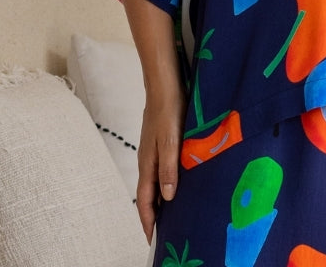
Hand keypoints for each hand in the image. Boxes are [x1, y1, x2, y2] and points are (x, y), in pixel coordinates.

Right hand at [136, 80, 185, 242]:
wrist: (164, 83)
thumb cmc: (168, 109)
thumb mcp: (170, 140)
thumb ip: (168, 167)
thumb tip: (167, 197)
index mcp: (147, 163)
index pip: (145, 200)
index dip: (148, 220)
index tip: (153, 240)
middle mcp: (148, 160)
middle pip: (149, 194)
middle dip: (154, 214)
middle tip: (165, 232)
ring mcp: (154, 150)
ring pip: (156, 181)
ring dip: (162, 199)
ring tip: (174, 213)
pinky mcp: (162, 141)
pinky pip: (163, 168)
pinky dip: (168, 181)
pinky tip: (180, 181)